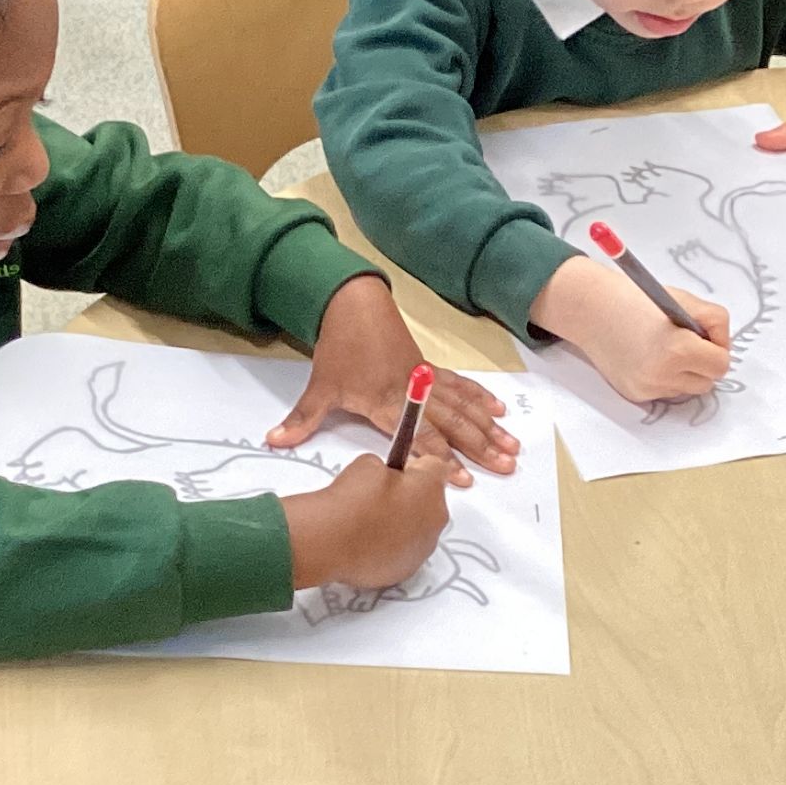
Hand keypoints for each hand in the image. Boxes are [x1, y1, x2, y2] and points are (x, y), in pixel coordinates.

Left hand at [272, 273, 517, 477]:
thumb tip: (273, 440)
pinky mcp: (429, 369)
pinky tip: (498, 412)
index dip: (441, 460)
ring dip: (488, 429)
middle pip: (453, 424)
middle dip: (479, 447)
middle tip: (505, 466)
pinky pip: (460, 387)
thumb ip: (302, 419)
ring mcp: (425, 379)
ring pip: (463, 407)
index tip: (463, 478)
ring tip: (512, 448)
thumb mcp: (319, 386)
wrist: (353, 305)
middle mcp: (413, 392)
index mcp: (387, 402)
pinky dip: (480, 399)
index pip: (420, 437)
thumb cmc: (339, 349)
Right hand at [281, 452, 451, 591]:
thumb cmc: (352, 498)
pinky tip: (369, 546)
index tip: (396, 472)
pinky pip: (405, 553)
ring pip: (420, 531)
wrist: (333, 540)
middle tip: (381, 500)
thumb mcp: (368, 464)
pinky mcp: (408, 570)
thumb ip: (388, 470)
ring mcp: (424, 548)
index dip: (415, 468)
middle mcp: (436, 519)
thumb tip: (387, 478)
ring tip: (373, 526)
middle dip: (412, 498)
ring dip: (403, 526)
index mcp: (431, 487)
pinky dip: (392, 549)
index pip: (436, 468)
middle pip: (430, 502)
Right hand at [530, 255, 731, 404]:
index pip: (721, 365)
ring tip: (666, 348)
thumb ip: (714, 322)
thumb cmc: (638, 300)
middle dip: (703, 363)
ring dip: (686, 372)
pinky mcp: (635, 394)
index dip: (717, 348)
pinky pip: (666, 391)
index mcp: (677, 349)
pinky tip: (649, 357)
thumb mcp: (684, 300)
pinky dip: (665, 377)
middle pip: (708, 383)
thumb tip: (722, 347)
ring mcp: (647, 388)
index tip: (704, 336)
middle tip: (688, 341)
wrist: (592, 310)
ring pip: (687, 389)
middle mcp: (662, 375)